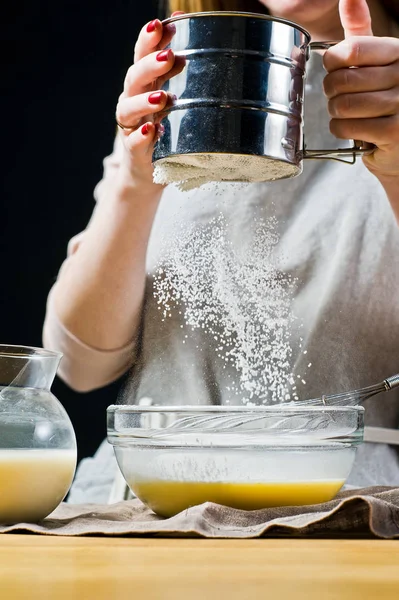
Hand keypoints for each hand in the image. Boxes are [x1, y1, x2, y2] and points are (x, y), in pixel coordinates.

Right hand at [115, 15, 184, 189]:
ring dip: (143, 101)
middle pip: (133, 78)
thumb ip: (181, 71)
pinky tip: (151, 131)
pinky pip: (133, 143)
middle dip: (148, 65)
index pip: (141, 57)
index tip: (160, 25)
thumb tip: (197, 28)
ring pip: (127, 109)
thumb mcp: (175, 100)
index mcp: (144, 85)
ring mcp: (132, 127)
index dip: (147, 41)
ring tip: (161, 97)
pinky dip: (140, 137)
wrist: (147, 172)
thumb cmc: (164, 130)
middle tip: (168, 56)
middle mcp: (132, 102)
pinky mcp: (134, 152)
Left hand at [323, 0, 398, 180]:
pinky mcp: (394, 132)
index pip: (353, 50)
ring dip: (335, 113)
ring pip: (343, 106)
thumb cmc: (385, 97)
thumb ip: (360, 32)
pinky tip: (351, 129)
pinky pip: (347, 127)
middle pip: (343, 80)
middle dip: (331, 92)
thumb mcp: (376, 60)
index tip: (334, 68)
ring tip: (345, 113)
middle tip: (337, 96)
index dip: (333, 62)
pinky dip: (341, 130)